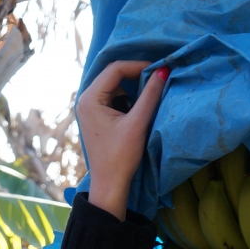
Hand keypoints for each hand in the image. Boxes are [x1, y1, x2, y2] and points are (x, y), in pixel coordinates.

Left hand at [76, 61, 168, 219]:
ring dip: (133, 85)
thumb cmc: (121, 156)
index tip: (159, 69)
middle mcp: (85, 99)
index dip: (138, 65)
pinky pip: (112, 95)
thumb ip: (151, 94)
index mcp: (89, 99)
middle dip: (136, 73)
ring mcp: (89, 107)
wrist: (110, 183)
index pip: (115, 69)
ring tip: (151, 90)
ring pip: (114, 84)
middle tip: (158, 76)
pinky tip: (140, 103)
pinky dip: (128, 95)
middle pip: (113, 74)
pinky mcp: (96, 114)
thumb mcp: (138, 122)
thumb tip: (164, 69)